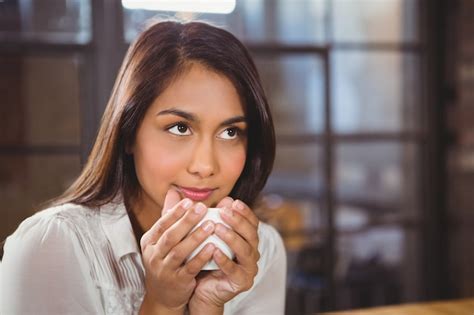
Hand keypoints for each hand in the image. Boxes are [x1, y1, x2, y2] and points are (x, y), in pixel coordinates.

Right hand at [139, 189, 216, 313]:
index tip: (189, 202)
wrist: (163, 294)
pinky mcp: (177, 281)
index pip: (162, 224)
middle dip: (186, 221)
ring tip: (211, 225)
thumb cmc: (165, 260)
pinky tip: (212, 247)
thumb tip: (173, 192)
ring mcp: (164, 269)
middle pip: (170, 236)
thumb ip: (169, 217)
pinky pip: (190, 267)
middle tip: (202, 207)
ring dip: (196, 237)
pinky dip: (201, 257)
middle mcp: (153, 255)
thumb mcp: (162, 240)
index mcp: (149, 242)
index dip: (175, 212)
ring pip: (180, 251)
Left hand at [189, 197, 259, 312]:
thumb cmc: (201, 257)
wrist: (198, 288)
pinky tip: (214, 251)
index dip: (244, 211)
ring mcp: (248, 268)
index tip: (232, 201)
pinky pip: (235, 270)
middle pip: (251, 234)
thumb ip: (197, 217)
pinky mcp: (241, 282)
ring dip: (232, 238)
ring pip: (246, 251)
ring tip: (217, 228)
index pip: (251, 222)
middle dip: (238, 221)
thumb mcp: (199, 234)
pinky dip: (225, 260)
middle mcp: (251, 252)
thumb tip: (189, 196)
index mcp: (246, 239)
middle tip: (224, 212)